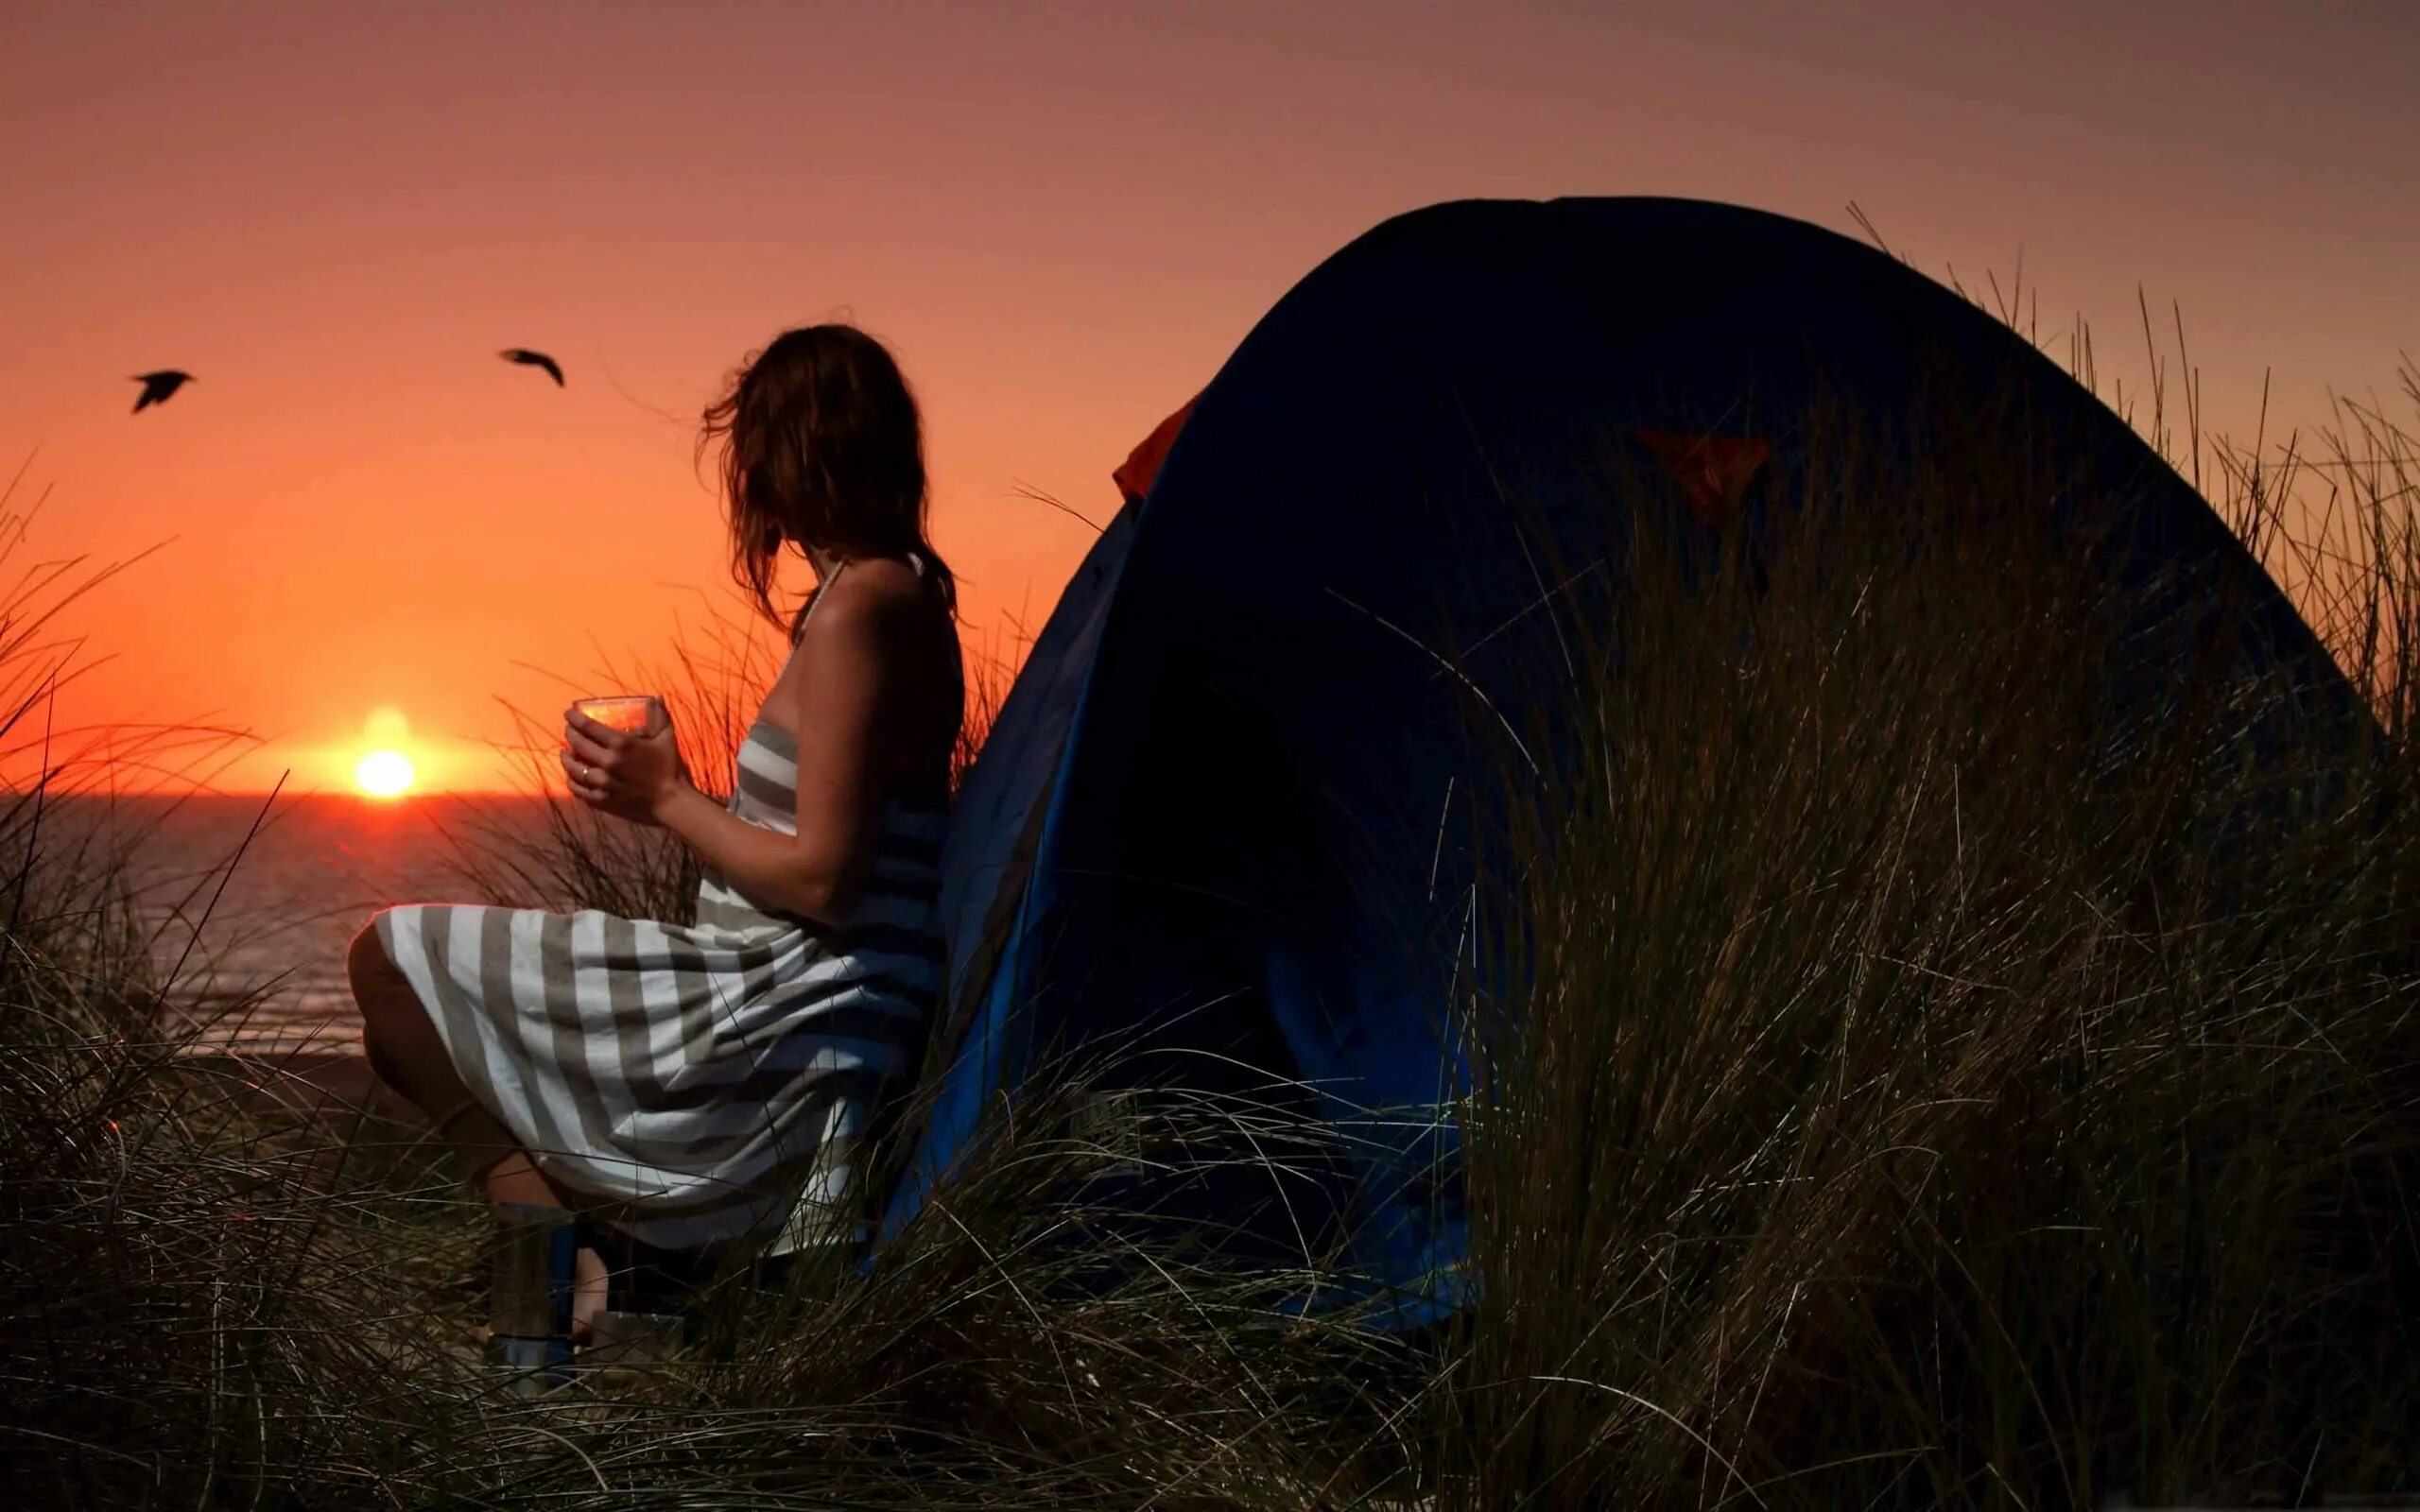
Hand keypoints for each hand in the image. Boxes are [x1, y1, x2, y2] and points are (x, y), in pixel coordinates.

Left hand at [562, 702, 686, 825]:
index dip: (575, 718)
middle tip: (569, 730)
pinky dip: (572, 781)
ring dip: (566, 758)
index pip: (588, 726)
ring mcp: (602, 783)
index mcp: (621, 744)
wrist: (671, 802)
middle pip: (578, 744)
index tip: (568, 713)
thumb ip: (660, 715)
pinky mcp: (601, 800)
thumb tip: (657, 696)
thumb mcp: (667, 738)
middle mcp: (607, 762)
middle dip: (570, 734)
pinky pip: (578, 790)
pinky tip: (572, 776)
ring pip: (574, 768)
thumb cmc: (669, 768)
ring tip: (565, 753)